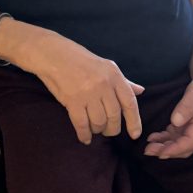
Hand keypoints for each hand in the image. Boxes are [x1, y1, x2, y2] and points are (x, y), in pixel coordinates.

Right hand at [27, 36, 143, 144]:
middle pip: (114, 116)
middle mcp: (103, 84)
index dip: (134, 121)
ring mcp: (88, 93)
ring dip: (97, 130)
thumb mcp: (105, 66)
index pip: (130, 102)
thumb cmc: (79, 59)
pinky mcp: (72, 100)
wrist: (52, 54)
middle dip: (112, 128)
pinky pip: (82, 124)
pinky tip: (84, 137)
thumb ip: (123, 81)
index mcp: (114, 75)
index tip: (135, 134)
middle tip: (106, 130)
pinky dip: (84, 134)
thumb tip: (140, 91)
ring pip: (99, 122)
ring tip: (93, 128)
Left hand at [144, 60, 192, 158]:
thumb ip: (188, 105)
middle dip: (166, 152)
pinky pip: (176, 134)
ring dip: (164, 146)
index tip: (159, 152)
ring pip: (178, 142)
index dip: (174, 150)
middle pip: (184, 147)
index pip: (190, 144)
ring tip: (148, 147)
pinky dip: (165, 138)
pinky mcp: (189, 120)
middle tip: (148, 151)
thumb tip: (175, 122)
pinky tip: (154, 138)